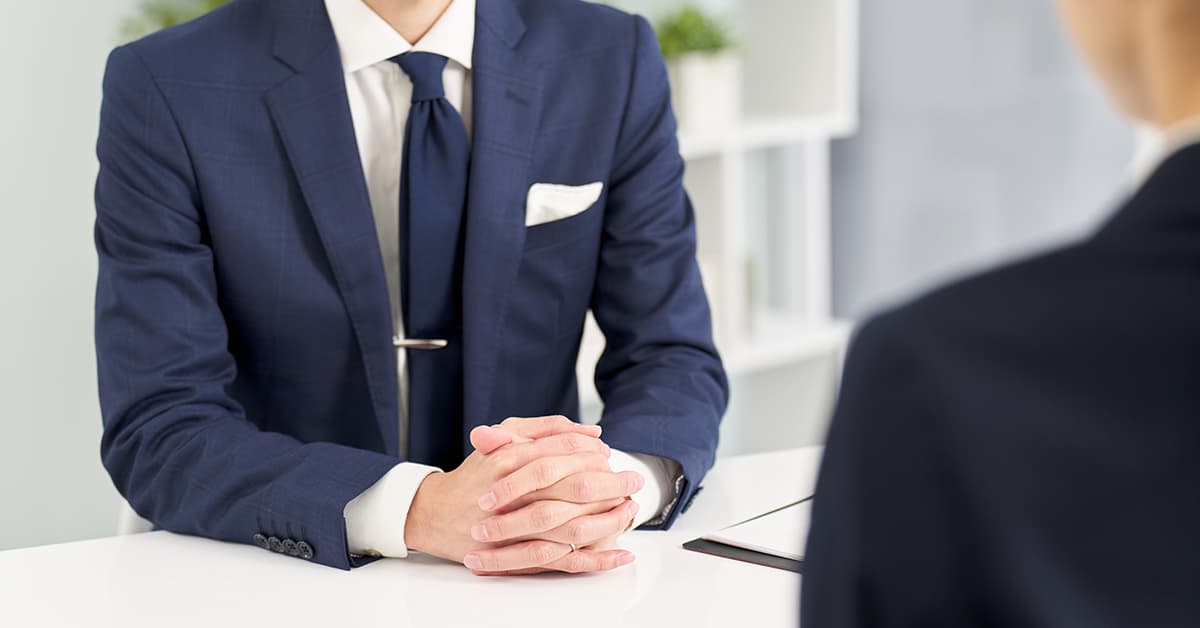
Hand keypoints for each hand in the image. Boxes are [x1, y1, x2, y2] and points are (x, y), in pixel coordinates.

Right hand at [404, 416, 633, 572]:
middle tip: (632, 479)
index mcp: (510, 458)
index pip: (562, 450)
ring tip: (631, 510)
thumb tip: (590, 431)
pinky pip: (566, 560)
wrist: (435, 514)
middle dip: (611, 482)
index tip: (609, 453)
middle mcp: (515, 491)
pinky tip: (622, 553)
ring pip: (574, 523)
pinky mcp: (520, 555)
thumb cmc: (475, 475)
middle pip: (575, 485)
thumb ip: (542, 429)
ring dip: (610, 517)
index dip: (591, 451)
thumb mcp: (500, 439)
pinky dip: (598, 558)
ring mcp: (517, 527)